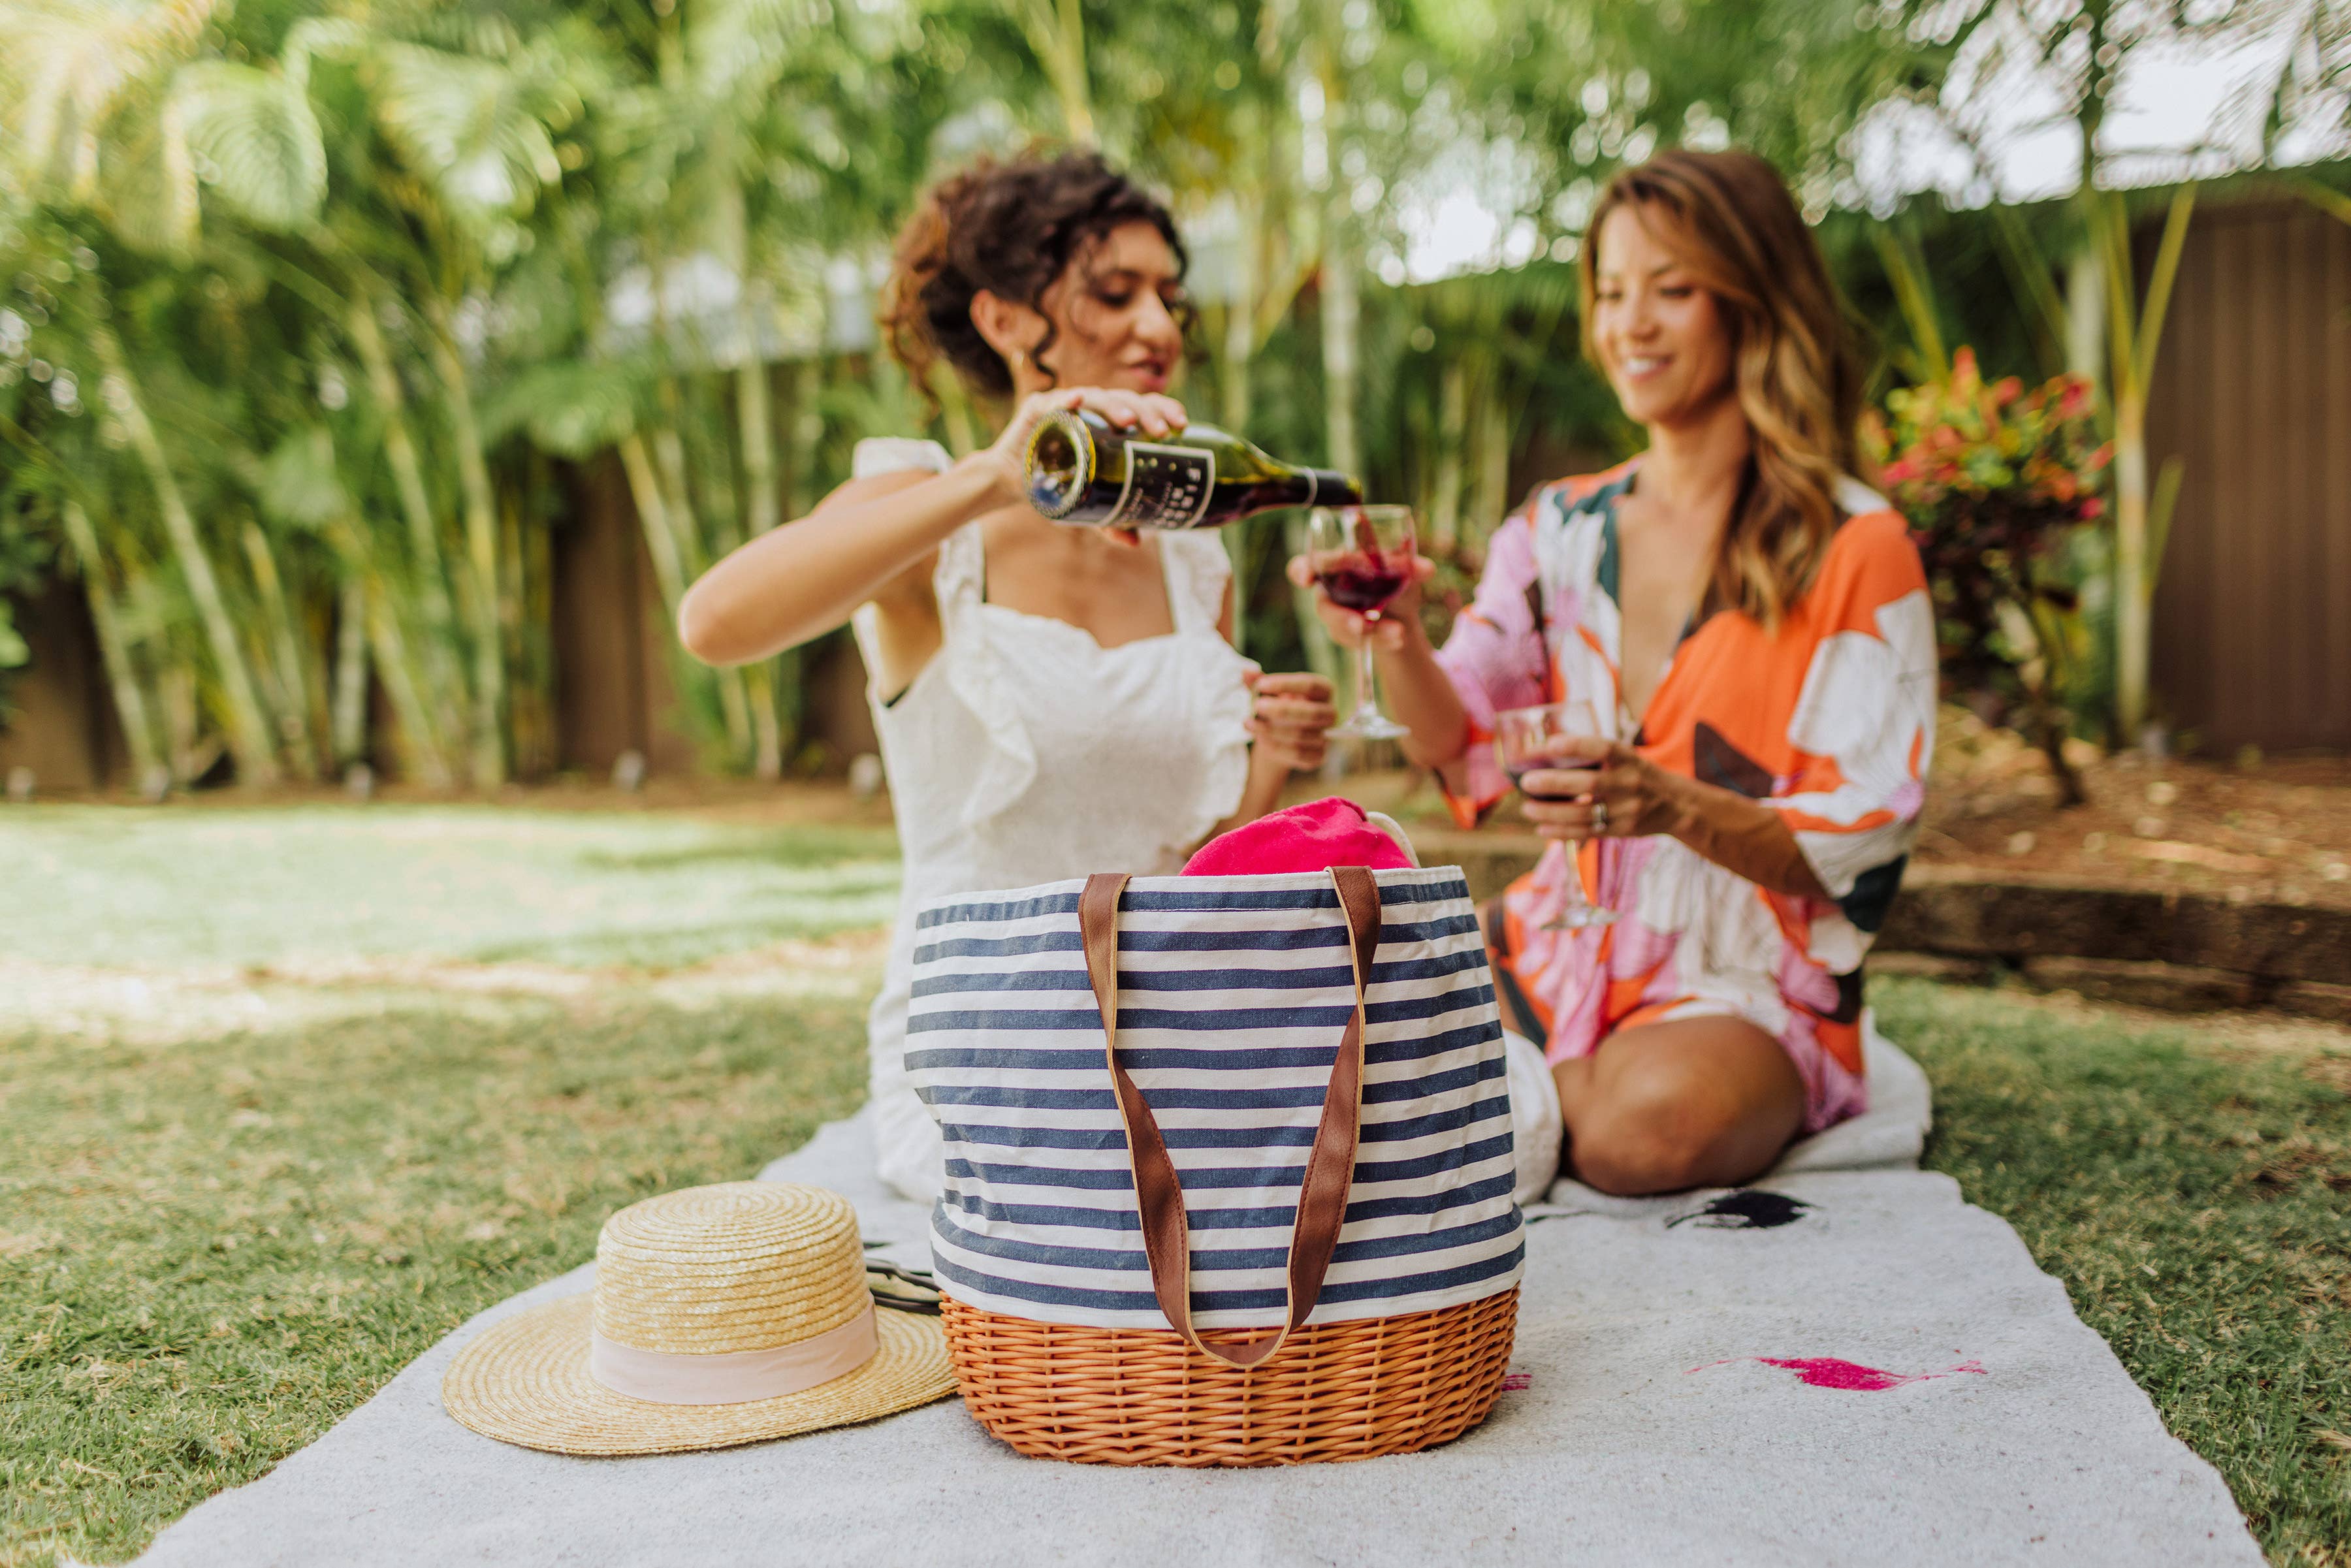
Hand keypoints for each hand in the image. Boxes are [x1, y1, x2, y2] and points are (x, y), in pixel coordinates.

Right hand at [980, 387, 1189, 547]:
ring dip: (1114, 406)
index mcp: (1109, 422)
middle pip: (1125, 399)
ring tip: (1129, 422)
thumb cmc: (1055, 484)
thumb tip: (1135, 542)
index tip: (1182, 425)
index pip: (1142, 406)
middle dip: (1147, 412)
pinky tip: (1076, 401)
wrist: (1013, 482)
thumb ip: (1111, 520)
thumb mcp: (1088, 504)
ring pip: (1095, 396)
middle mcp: (1091, 408)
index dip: (1163, 409)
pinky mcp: (1038, 409)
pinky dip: (1065, 401)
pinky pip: (1053, 402)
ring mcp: (1065, 405)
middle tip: (1162, 432)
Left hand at [1244, 670, 1336, 773]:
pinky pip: (1298, 754)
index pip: (1310, 685)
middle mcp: (1330, 713)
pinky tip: (1260, 739)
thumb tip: (1246, 672)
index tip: (1261, 685)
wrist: (1281, 736)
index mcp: (1324, 690)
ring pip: (1301, 735)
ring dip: (1272, 730)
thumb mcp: (1271, 692)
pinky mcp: (1318, 757)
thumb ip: (1260, 682)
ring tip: (1249, 723)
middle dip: (1282, 710)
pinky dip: (1276, 747)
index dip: (1286, 685)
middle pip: (1312, 713)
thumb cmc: (1279, 706)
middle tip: (1256, 706)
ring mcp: (1326, 737)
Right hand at [1285, 552, 1438, 650]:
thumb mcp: (1404, 570)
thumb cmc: (1394, 578)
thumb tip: (1427, 569)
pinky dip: (1380, 639)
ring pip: (1342, 628)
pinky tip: (1398, 638)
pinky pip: (1358, 641)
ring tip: (1398, 633)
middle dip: (1342, 618)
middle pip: (1323, 606)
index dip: (1301, 571)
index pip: (1306, 565)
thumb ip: (1411, 567)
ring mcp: (1336, 616)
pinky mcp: (1346, 635)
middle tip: (1362, 626)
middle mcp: (1329, 591)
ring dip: (1369, 632)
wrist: (1402, 610)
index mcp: (1335, 565)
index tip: (1308, 578)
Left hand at [1517, 736, 1684, 842]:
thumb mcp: (1626, 757)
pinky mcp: (1622, 830)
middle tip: (1527, 781)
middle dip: (1553, 783)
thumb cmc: (1638, 775)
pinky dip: (1562, 832)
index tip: (1548, 745)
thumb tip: (1545, 751)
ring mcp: (1627, 810)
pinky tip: (1542, 828)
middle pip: (1588, 784)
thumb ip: (1594, 755)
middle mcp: (1629, 783)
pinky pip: (1588, 832)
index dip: (1574, 745)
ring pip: (1583, 814)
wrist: (1676, 805)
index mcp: (1628, 758)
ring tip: (1527, 808)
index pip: (1602, 748)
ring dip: (1550, 812)